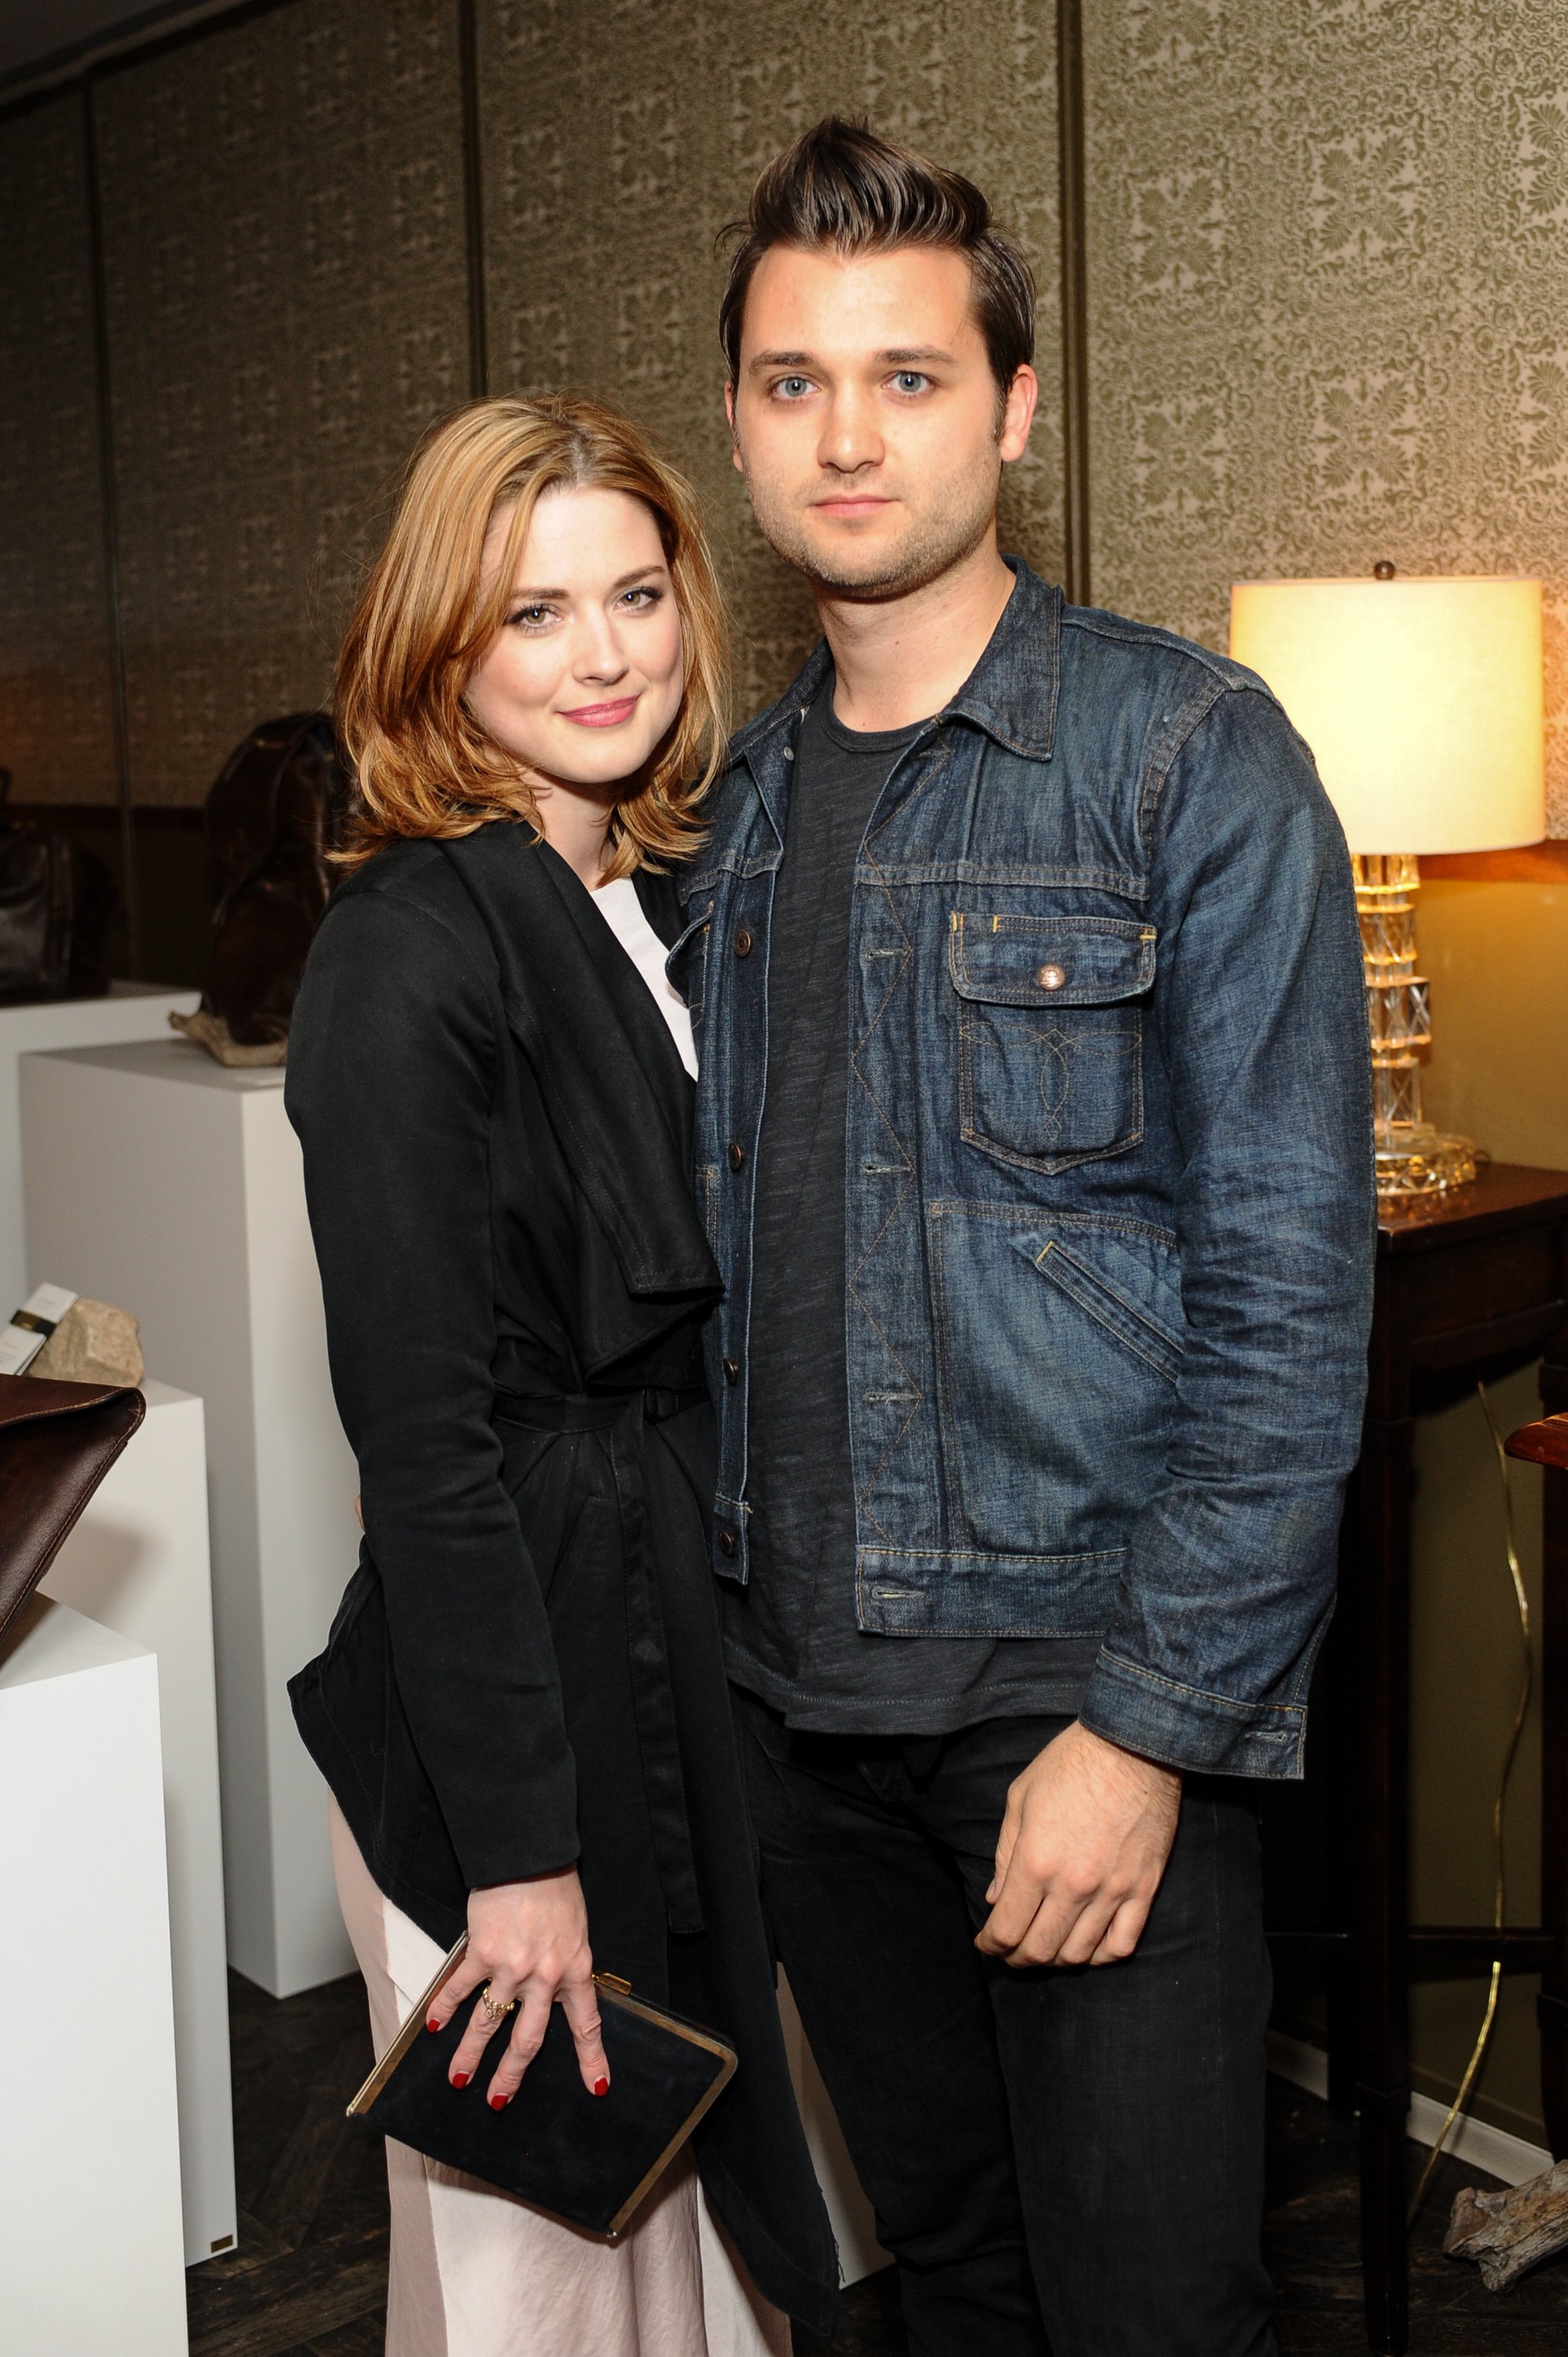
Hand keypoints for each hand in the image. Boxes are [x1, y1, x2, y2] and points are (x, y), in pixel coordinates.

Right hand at [426, 1868, 608, 2108]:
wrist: (532, 1855)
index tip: (595, 2087)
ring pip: (489, 2024)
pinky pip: (462, 1988)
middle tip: (498, 2102)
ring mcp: (511, 1967)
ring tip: (458, 2079)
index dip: (591, 2058)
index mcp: (575, 1970)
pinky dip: (445, 2008)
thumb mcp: (575, 1931)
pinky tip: (434, 2025)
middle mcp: (545, 1976)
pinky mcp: (482, 1951)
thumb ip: (564, 1965)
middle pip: (528, 2041)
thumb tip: (551, 1992)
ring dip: (470, 2056)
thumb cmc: (557, 1888)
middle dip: (511, 2076)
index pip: (586, 2024)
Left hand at [974, 1721, 1181, 1968]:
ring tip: (1047, 1949)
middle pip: (1040, 1951)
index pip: (1006, 1930)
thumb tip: (995, 1897)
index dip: (991, 1945)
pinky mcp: (1144, 1889)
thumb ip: (1004, 1853)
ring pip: (1079, 1954)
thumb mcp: (1020, 1798)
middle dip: (1018, 1958)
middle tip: (1012, 1951)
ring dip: (1056, 1961)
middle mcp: (1072, 1885)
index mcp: (1035, 1862)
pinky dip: (1100, 1956)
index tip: (986, 1944)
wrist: (1133, 1743)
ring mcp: (1112, 1891)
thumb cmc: (1070, 1764)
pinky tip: (1088, 1947)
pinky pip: (1122, 1944)